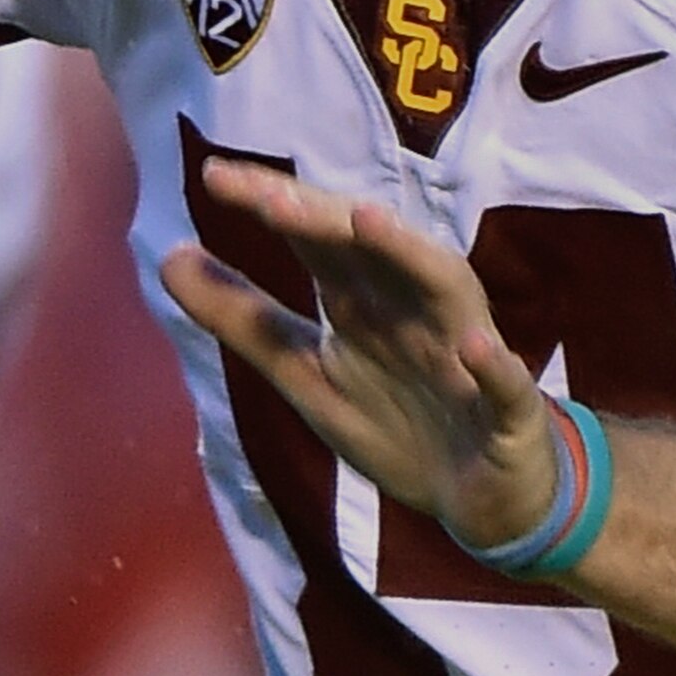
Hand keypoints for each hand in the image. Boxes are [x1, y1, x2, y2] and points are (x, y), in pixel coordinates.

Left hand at [157, 158, 556, 550]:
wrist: (482, 500)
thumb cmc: (400, 422)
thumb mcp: (307, 375)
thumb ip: (243, 320)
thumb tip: (167, 257)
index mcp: (365, 302)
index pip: (316, 239)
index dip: (272, 206)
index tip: (213, 176)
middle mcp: (415, 310)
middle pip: (373, 251)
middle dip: (326, 221)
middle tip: (271, 197)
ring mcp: (465, 355)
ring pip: (445, 292)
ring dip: (411, 258)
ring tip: (368, 224)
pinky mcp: (509, 411)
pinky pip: (509, 384)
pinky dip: (496, 366)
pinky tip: (477, 348)